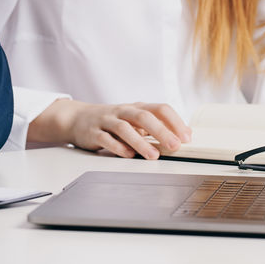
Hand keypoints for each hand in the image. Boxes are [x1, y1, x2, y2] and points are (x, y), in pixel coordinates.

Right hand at [29, 99, 192, 159]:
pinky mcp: (94, 133)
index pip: (159, 108)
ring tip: (153, 156)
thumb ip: (158, 125)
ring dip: (140, 142)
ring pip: (125, 128)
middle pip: (144, 117)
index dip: (174, 121)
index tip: (186, 137)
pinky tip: (128, 155)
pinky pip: (106, 139)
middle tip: (175, 146)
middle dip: (161, 131)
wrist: (78, 118)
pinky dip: (118, 147)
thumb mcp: (135, 120)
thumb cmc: (112, 121)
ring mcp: (107, 121)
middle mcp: (123, 111)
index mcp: (136, 107)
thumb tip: (185, 134)